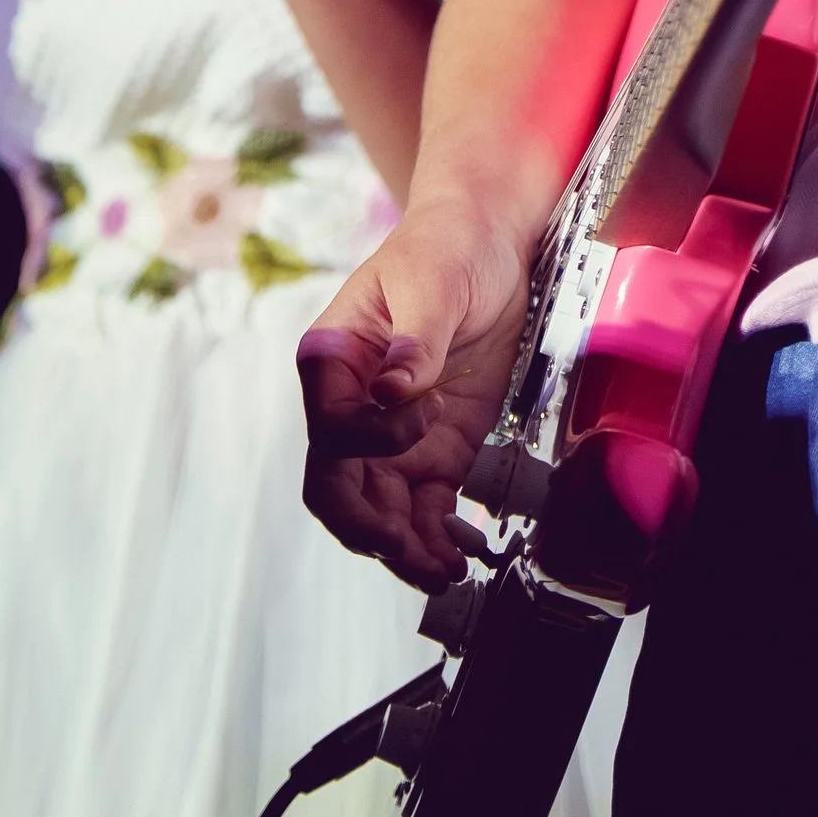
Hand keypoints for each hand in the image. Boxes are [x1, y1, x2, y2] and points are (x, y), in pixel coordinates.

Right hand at [299, 200, 530, 588]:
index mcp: (332, 361)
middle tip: (411, 553)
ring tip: (446, 572)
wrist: (488, 244)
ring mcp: (394, 435)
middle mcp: (353, 407)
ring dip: (408, 549)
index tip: (425, 415)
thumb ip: (415, 340)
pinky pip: (425, 506)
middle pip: (340, 489)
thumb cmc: (446, 248)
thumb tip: (392, 390)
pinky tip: (464, 553)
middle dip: (372, 529)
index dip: (371, 442)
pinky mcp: (435, 449)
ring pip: (381, 511)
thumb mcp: (432, 281)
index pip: (329, 430)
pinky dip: (439, 536)